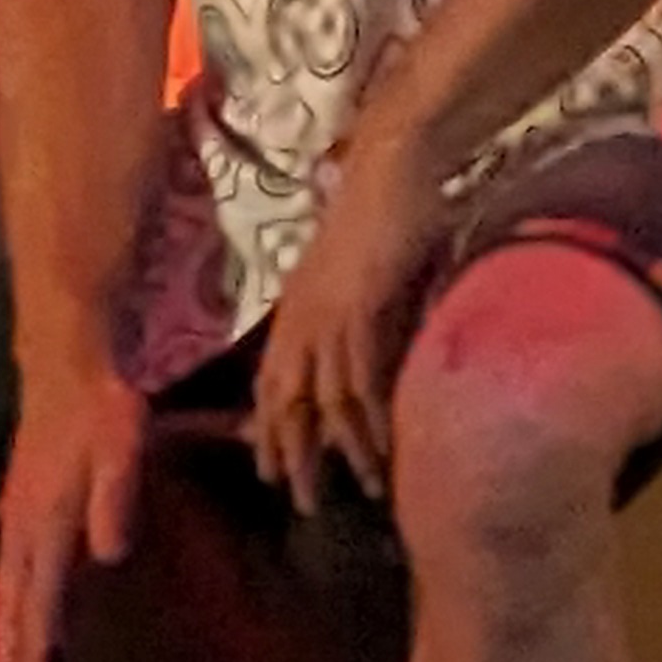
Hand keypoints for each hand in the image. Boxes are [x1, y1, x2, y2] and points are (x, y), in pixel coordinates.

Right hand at [0, 352, 145, 661]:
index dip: (34, 650)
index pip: (38, 599)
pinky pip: (7, 570)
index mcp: (48, 521)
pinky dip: (6, 606)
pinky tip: (9, 619)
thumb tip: (109, 553)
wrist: (63, 360)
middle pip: (13, 608)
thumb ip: (116, 497)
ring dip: (4, 640)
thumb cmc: (102, 406)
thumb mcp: (122, 444)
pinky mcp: (18, 504)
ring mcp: (17, 516)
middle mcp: (24, 527)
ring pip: (6, 592)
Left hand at [248, 131, 448, 514]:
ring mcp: (328, 313)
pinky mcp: (360, 307)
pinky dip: (370, 417)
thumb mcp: (352, 264)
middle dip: (293, 455)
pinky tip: (384, 445)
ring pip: (324, 400)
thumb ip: (350, 304)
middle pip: (287, 401)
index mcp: (296, 305)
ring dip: (343, 449)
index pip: (273, 380)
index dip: (269, 429)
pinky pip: (359, 377)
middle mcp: (301, 315)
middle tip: (304, 502)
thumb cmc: (377, 201)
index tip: (273, 471)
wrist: (391, 159)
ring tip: (364, 487)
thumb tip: (363, 341)